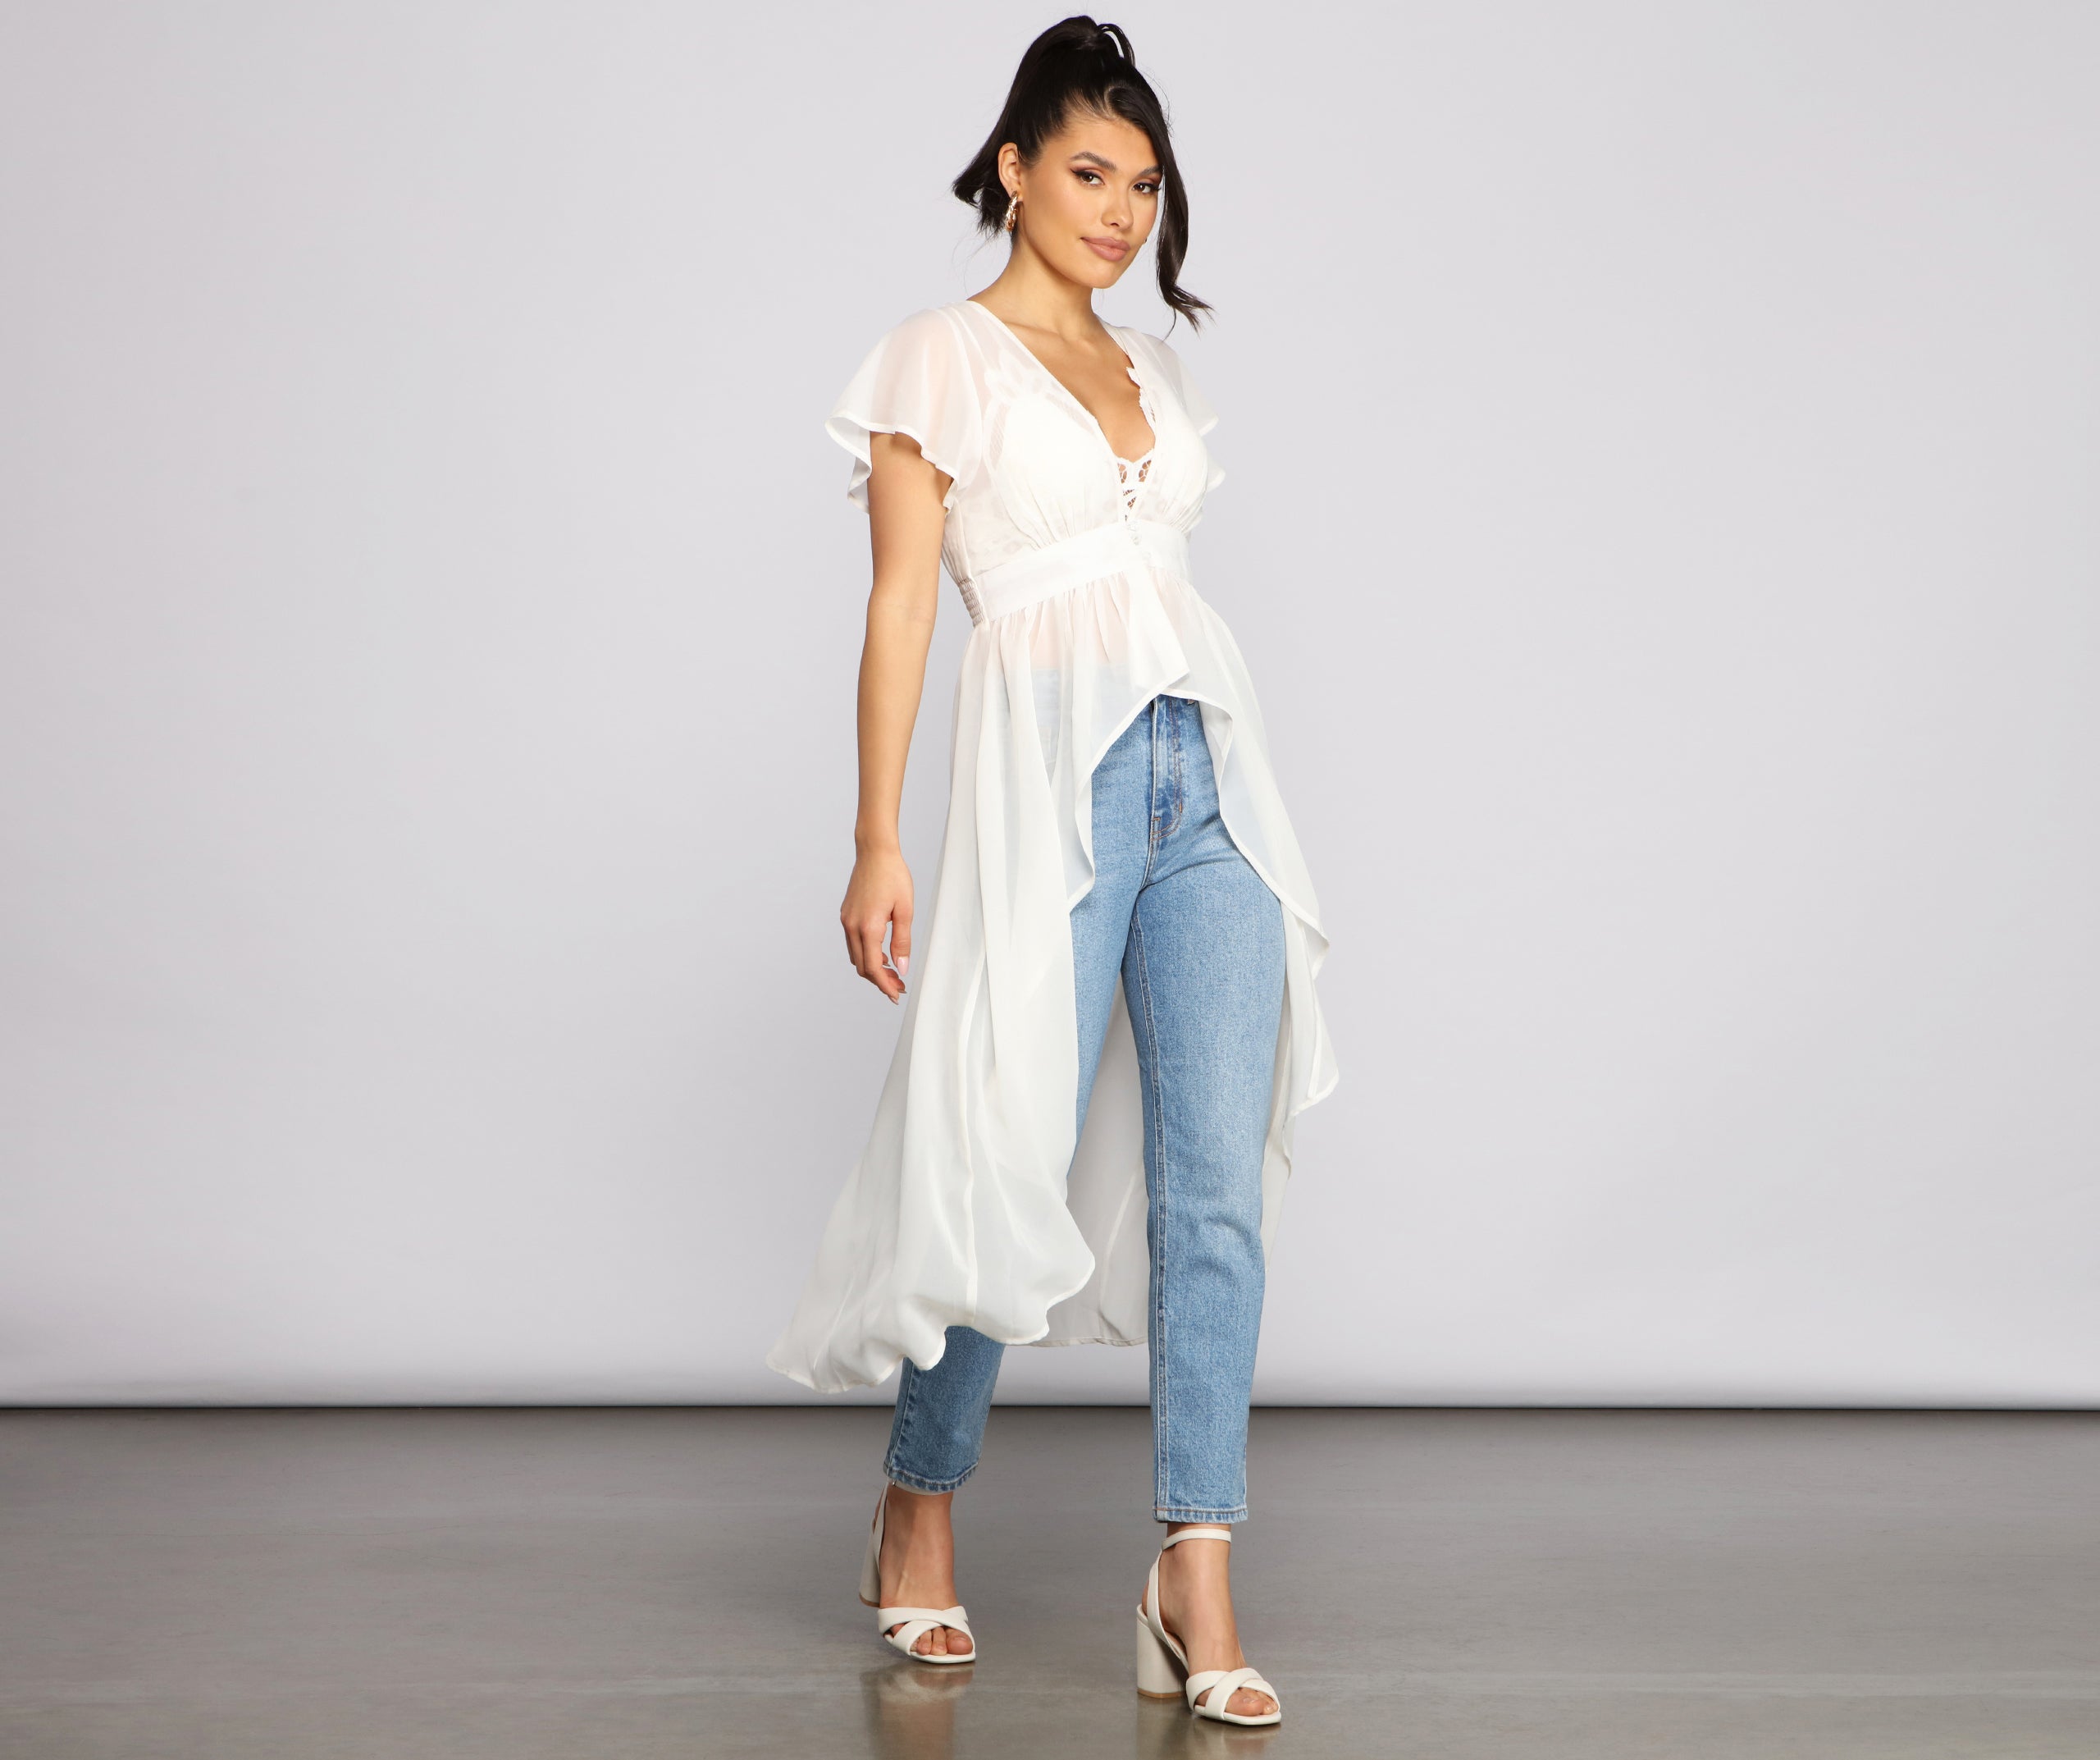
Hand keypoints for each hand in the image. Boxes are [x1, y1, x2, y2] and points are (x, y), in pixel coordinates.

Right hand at [842, 846, 912, 1002]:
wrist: (875, 852)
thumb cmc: (893, 876)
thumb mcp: (906, 910)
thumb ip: (903, 942)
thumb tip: (901, 967)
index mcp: (868, 927)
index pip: (873, 968)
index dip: (885, 985)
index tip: (896, 995)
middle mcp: (852, 926)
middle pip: (862, 966)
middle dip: (880, 980)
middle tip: (899, 987)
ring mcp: (846, 920)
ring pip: (855, 956)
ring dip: (872, 968)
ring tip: (893, 973)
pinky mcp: (846, 915)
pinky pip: (853, 943)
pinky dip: (866, 954)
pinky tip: (881, 954)